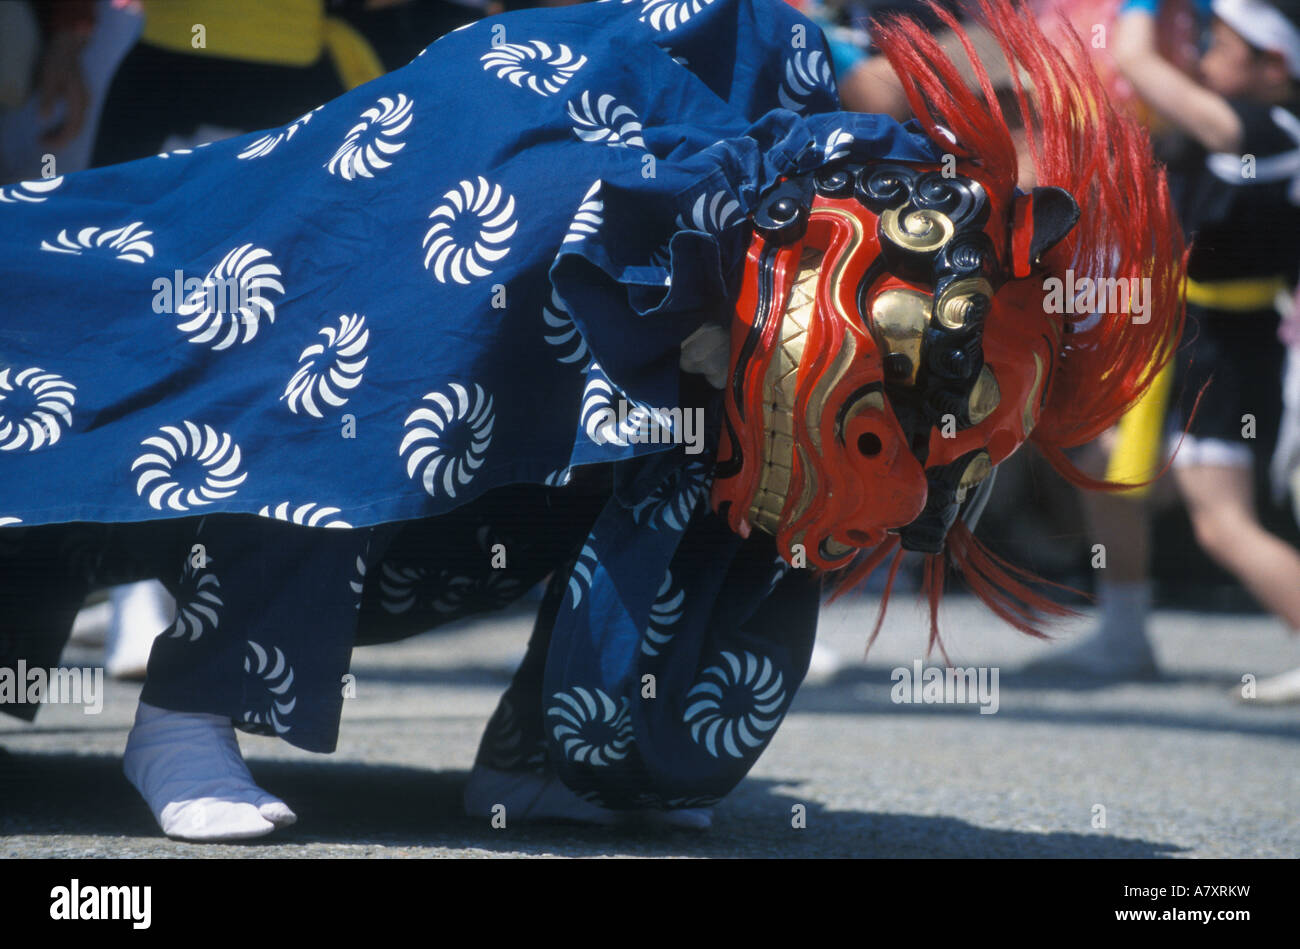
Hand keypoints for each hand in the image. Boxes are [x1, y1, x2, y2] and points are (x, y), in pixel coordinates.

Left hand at [37, 32, 89, 149]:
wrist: (69, 45)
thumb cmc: (57, 60)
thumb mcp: (49, 78)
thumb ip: (48, 99)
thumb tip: (43, 120)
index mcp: (78, 101)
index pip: (72, 129)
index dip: (58, 139)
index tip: (42, 143)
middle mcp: (85, 104)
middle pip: (76, 130)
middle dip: (59, 140)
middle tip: (41, 142)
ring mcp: (85, 102)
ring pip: (77, 126)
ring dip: (62, 134)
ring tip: (45, 136)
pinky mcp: (81, 98)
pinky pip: (75, 118)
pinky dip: (65, 126)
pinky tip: (54, 125)